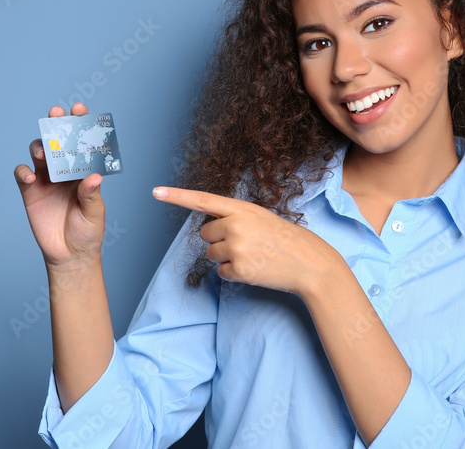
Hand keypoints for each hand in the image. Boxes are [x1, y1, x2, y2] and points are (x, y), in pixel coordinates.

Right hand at [14, 103, 105, 269]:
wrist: (70, 255)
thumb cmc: (88, 232)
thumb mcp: (95, 213)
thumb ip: (91, 195)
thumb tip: (93, 177)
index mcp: (84, 170)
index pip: (82, 143)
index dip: (80, 125)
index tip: (79, 110)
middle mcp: (64, 171)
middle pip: (58, 141)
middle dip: (56, 125)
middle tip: (57, 114)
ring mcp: (46, 179)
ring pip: (39, 153)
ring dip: (40, 146)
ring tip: (44, 152)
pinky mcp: (30, 192)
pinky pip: (22, 174)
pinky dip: (23, 170)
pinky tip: (30, 175)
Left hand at [152, 186, 338, 297]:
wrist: (308, 262)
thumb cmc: (285, 239)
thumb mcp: (260, 218)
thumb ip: (234, 218)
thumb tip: (209, 230)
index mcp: (241, 208)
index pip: (203, 200)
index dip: (177, 196)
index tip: (156, 192)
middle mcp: (235, 225)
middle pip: (204, 234)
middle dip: (219, 240)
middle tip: (245, 243)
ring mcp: (236, 248)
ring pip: (211, 254)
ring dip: (226, 258)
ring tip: (252, 255)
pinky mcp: (238, 269)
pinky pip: (221, 272)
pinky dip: (233, 273)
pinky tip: (254, 268)